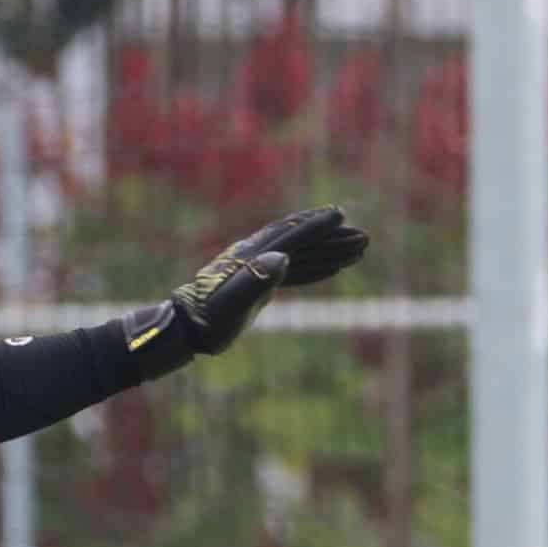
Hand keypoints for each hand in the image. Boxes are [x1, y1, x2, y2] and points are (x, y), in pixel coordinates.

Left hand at [123, 206, 369, 365]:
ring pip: (300, 255)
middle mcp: (255, 257)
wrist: (185, 330)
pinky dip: (314, 268)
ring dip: (329, 251)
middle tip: (363, 237)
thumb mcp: (231, 304)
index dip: (316, 227)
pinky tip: (331, 269)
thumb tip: (283, 257)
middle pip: (300, 241)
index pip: (290, 237)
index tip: (341, 216)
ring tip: (357, 251)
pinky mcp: (257, 282)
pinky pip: (292, 271)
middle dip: (331, 238)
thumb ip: (255, 280)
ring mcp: (256, 268)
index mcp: (252, 257)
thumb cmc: (208, 320)